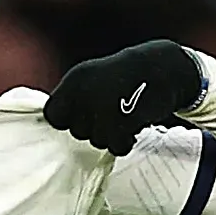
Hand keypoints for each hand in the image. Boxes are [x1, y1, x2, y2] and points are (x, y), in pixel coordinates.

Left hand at [42, 39, 202, 154]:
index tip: (83, 116)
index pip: (53, 115)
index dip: (67, 121)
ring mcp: (104, 108)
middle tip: (112, 112)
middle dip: (93, 128)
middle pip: (77, 132)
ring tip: (125, 115)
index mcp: (75, 80)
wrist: (162, 68)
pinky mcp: (124, 121)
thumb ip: (73, 100)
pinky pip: (117, 146)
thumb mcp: (91, 79)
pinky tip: (133, 125)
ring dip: (111, 134)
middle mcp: (86, 93)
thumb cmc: (125, 77)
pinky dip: (125, 140)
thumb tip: (55, 123)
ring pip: (97, 141)